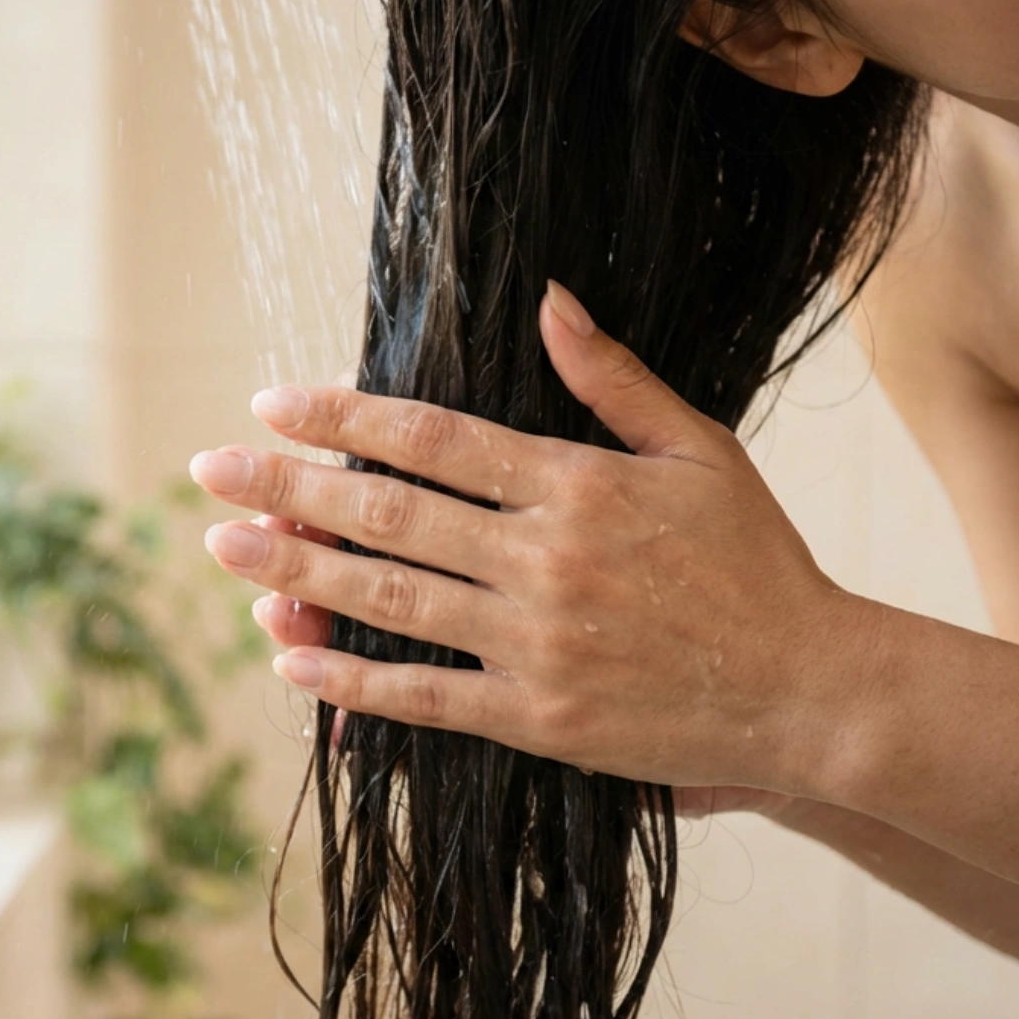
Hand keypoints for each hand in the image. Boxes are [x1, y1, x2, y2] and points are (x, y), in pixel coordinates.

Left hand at [190, 280, 867, 796]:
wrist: (811, 690)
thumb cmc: (758, 564)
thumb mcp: (699, 451)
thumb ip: (614, 378)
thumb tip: (549, 299)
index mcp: (576, 485)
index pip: (432, 440)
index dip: (343, 418)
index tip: (273, 403)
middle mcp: (543, 559)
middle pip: (388, 515)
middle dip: (287, 486)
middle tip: (208, 469)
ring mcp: (535, 643)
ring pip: (389, 599)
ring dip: (297, 570)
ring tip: (225, 546)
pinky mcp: (537, 719)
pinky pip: (423, 697)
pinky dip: (351, 679)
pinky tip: (290, 655)